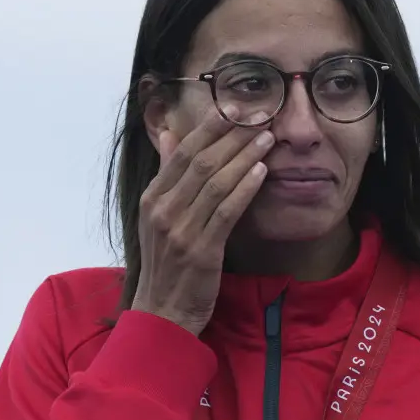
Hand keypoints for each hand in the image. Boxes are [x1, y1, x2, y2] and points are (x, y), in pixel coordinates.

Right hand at [130, 106, 274, 336]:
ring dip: (244, 156)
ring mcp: (180, 231)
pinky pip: (226, 212)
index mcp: (152, 198)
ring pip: (215, 183)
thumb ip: (165, 174)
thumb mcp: (156, 215)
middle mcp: (162, 210)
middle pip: (200, 162)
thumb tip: (166, 134)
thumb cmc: (166, 263)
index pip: (181, 152)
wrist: (162, 312)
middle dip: (232, 135)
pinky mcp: (201, 251)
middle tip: (259, 115)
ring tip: (267, 137)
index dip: (209, 128)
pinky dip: (244, 189)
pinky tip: (261, 172)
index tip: (234, 107)